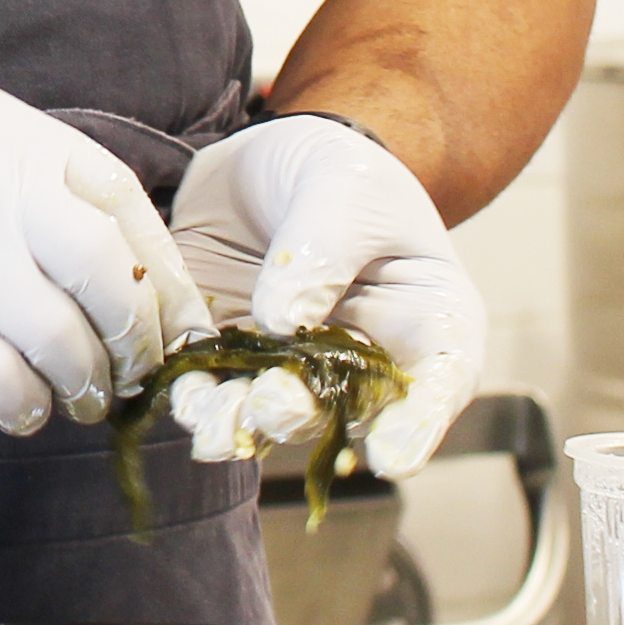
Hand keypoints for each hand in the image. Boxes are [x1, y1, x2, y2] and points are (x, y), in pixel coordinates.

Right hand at [0, 83, 189, 432]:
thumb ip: (30, 198)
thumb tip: (146, 284)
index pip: (116, 198)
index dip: (164, 269)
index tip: (182, 321)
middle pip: (106, 267)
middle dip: (137, 333)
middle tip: (135, 370)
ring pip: (63, 334)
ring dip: (86, 381)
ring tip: (79, 397)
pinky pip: (7, 381)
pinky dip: (28, 407)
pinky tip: (18, 410)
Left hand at [168, 112, 484, 474]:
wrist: (276, 166)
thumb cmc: (340, 176)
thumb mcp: (345, 190)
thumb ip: (322, 251)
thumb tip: (282, 321)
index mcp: (426, 320)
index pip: (441, 382)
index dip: (420, 424)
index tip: (391, 458)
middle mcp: (365, 364)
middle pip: (343, 411)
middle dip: (303, 417)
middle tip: (272, 406)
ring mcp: (296, 370)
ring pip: (273, 415)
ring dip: (242, 425)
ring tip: (216, 426)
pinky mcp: (234, 359)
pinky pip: (215, 391)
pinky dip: (196, 398)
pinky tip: (182, 395)